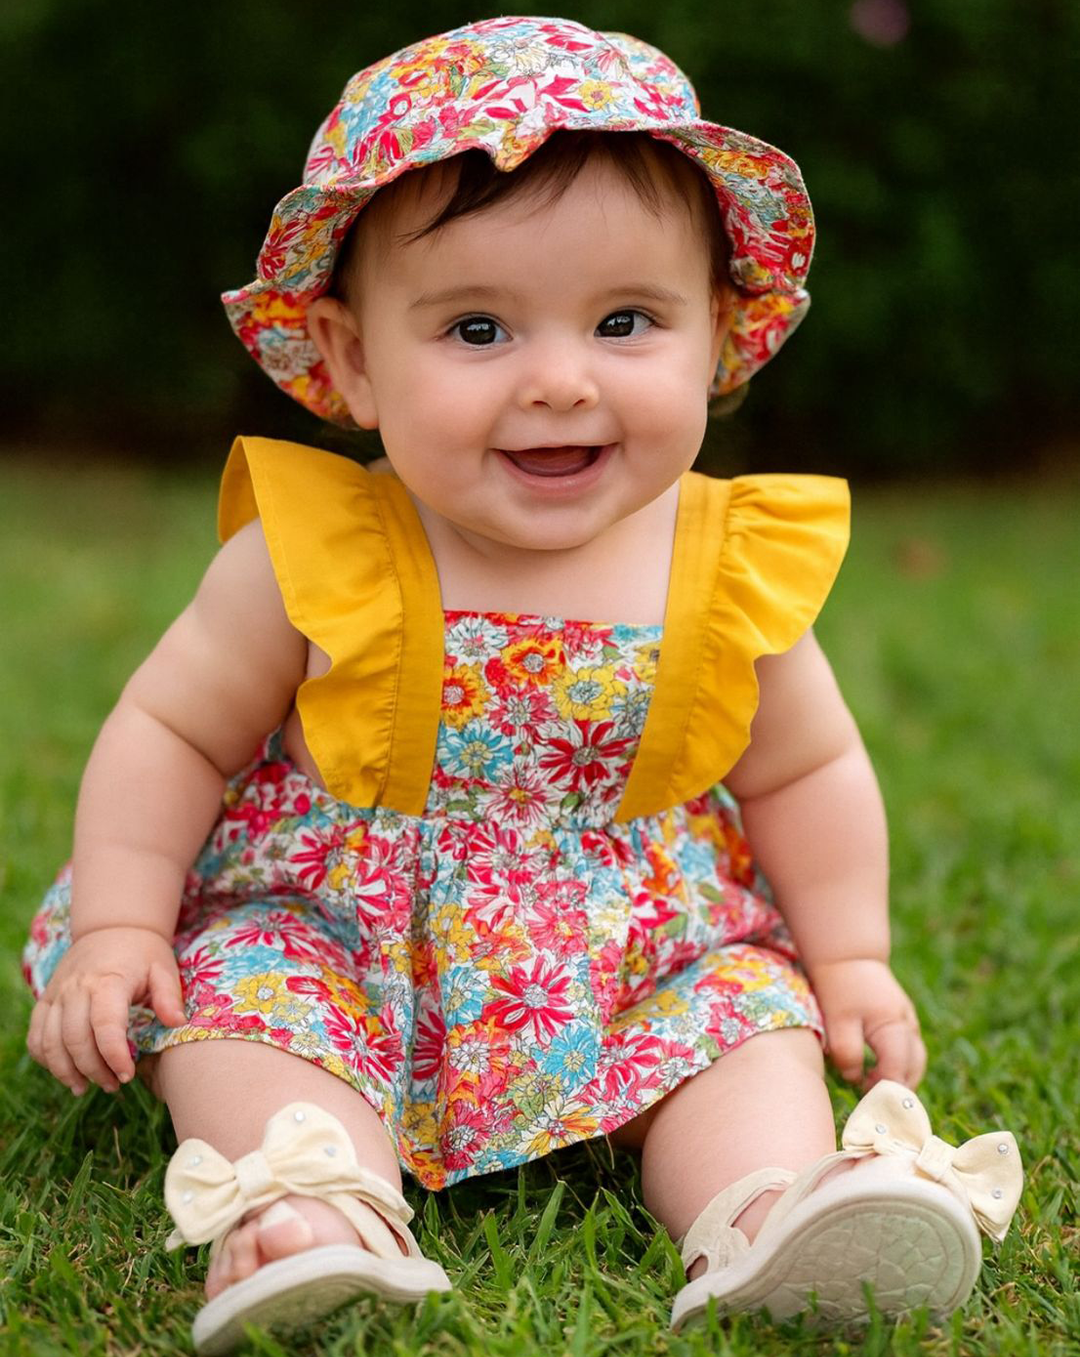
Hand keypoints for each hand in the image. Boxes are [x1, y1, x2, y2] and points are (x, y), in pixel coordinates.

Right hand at [26, 926, 186, 1095]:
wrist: (112, 927)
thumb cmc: (143, 953)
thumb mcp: (164, 969)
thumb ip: (169, 996)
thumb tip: (177, 1023)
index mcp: (108, 981)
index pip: (105, 1026)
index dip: (114, 1056)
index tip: (128, 1075)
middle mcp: (76, 988)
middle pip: (75, 1040)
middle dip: (93, 1070)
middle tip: (114, 1085)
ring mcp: (57, 994)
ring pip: (50, 1042)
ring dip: (66, 1071)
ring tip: (86, 1087)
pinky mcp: (46, 999)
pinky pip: (36, 1035)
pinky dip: (46, 1058)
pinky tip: (66, 1071)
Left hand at [808, 957, 925, 1088]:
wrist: (847, 955)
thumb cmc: (839, 988)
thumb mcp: (837, 1021)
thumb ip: (848, 1053)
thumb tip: (856, 1080)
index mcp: (894, 1027)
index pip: (897, 1071)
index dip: (884, 1090)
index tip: (865, 1100)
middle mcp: (909, 1026)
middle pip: (914, 1069)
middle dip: (898, 1090)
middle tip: (872, 1101)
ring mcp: (910, 1022)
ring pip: (916, 1061)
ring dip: (901, 1078)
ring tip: (874, 1088)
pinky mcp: (904, 1020)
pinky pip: (910, 1050)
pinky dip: (901, 1066)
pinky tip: (878, 1073)